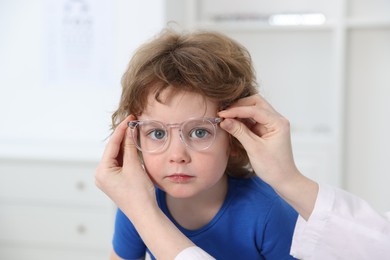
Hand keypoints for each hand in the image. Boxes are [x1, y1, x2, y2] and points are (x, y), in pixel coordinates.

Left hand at [95, 115, 156, 215]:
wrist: (145, 213)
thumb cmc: (139, 194)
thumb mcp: (134, 167)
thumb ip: (130, 147)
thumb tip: (129, 131)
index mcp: (102, 171)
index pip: (112, 144)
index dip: (121, 130)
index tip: (129, 119)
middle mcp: (101, 175)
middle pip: (113, 149)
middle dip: (123, 136)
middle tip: (132, 122)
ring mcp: (108, 179)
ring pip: (116, 156)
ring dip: (125, 145)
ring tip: (134, 131)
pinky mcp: (115, 181)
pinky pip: (120, 163)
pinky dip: (126, 154)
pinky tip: (133, 146)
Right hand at [218, 94, 317, 218]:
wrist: (284, 180)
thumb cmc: (273, 167)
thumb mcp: (254, 149)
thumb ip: (239, 132)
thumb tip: (224, 121)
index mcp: (278, 122)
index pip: (254, 109)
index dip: (236, 110)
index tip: (222, 113)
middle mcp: (276, 120)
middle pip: (256, 103)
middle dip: (239, 106)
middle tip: (225, 113)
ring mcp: (271, 124)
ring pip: (254, 110)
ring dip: (240, 113)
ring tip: (226, 119)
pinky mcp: (266, 130)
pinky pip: (252, 120)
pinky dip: (242, 121)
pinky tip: (232, 125)